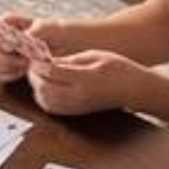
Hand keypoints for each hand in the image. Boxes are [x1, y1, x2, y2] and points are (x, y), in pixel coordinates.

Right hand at [0, 12, 60, 79]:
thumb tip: (22, 38)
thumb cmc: (57, 33)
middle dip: (6, 58)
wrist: (64, 47)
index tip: (13, 48)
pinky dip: (8, 75)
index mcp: (7, 21)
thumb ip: (35, 30)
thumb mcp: (50, 27)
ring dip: (7, 67)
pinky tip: (21, 71)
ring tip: (25, 64)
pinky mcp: (2, 66)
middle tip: (24, 59)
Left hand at [26, 49, 142, 116]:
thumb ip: (70, 59)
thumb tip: (48, 61)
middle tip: (35, 65)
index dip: (39, 63)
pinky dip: (43, 98)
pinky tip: (46, 87)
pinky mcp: (76, 113)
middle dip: (34, 76)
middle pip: (44, 88)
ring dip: (37, 87)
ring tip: (40, 75)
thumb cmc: (118, 68)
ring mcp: (76, 107)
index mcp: (85, 78)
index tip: (35, 55)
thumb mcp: (95, 55)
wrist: (134, 90)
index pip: (51, 72)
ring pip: (45, 101)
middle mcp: (78, 96)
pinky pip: (52, 108)